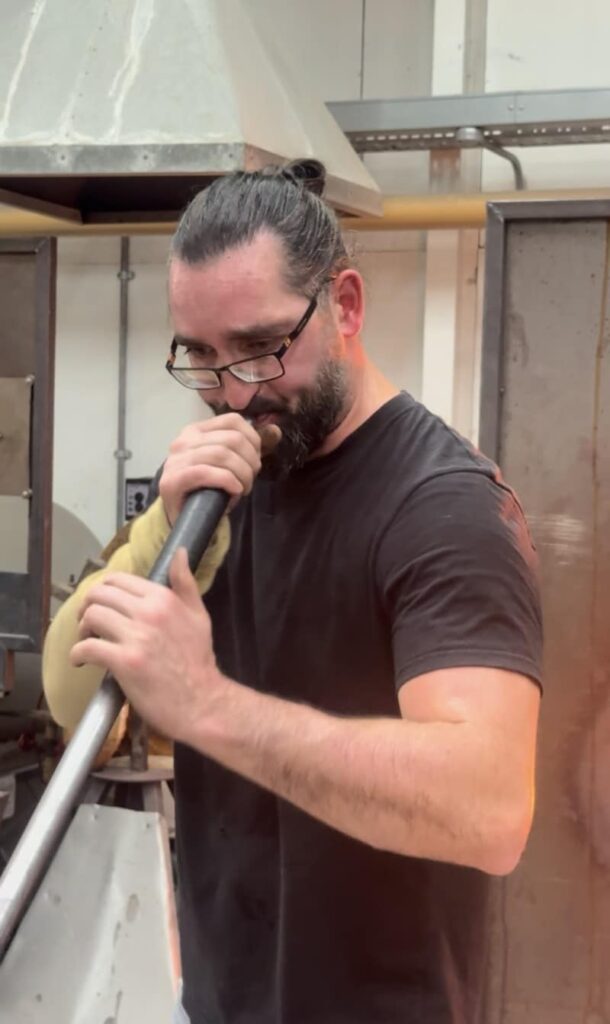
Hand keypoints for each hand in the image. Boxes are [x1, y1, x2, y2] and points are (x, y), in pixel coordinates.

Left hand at [70, 548, 224, 743]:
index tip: (102, 606)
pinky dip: (77, 654)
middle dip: (87, 607)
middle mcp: (149, 612)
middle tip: (89, 625)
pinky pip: (87, 648)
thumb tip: (179, 553)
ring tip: (86, 642)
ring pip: (91, 617)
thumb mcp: (199, 615)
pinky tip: (80, 661)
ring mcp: (136, 636)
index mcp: (163, 598)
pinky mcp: (125, 662)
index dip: (103, 592)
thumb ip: (185, 584)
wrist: (202, 701)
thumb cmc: (198, 660)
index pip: (118, 580)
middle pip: (99, 595)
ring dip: (82, 630)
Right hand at [160, 412, 279, 525]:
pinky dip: (227, 481)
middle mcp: (184, 441)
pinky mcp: (172, 481)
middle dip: (250, 461)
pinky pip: (206, 472)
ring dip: (241, 474)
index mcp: (197, 431)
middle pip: (231, 439)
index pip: (233, 421)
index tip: (256, 460)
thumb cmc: (208, 491)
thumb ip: (248, 448)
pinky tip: (234, 491)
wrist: (185, 520)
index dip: (253, 439)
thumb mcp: (229, 465)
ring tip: (243, 488)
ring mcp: (175, 460)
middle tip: (250, 479)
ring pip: (221, 455)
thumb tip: (275, 431)